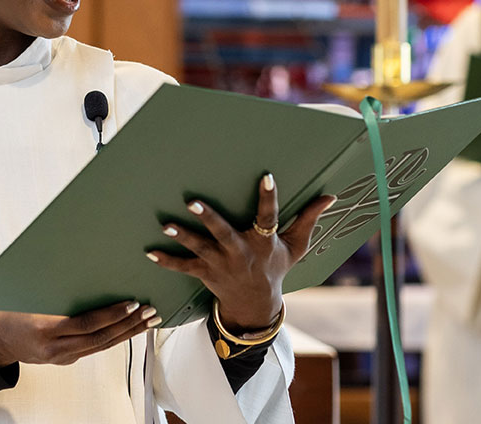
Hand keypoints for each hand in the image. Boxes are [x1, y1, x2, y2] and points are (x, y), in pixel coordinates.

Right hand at [0, 301, 158, 367]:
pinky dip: (116, 338)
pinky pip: (96, 348)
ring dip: (129, 333)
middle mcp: (55, 348)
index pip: (86, 323)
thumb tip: (89, 271)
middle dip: (129, 324)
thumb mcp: (31, 297)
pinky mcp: (66, 360)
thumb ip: (58, 291)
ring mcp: (62, 357)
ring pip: (103, 346)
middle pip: (100, 338)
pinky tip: (130, 328)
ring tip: (149, 321)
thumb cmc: (11, 311)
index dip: (111, 314)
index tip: (131, 303)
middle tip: (150, 311)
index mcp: (45, 329)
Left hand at [146, 173, 335, 331]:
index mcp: (264, 242)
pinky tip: (150, 251)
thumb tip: (331, 196)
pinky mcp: (206, 273)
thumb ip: (309, 220)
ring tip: (166, 224)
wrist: (256, 304)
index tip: (266, 176)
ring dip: (182, 236)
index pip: (269, 216)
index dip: (269, 197)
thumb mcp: (296, 247)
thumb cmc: (275, 267)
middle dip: (208, 218)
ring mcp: (221, 264)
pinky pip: (183, 267)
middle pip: (223, 233)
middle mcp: (241, 252)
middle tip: (192, 201)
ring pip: (200, 248)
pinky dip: (167, 261)